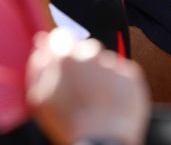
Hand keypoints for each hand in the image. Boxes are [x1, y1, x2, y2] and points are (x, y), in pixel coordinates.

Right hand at [27, 28, 149, 144]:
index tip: (60, 61)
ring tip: (94, 101)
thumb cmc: (68, 124)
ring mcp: (113, 64)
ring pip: (104, 62)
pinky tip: (109, 103)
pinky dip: (117, 85)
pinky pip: (122, 74)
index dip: (60, 49)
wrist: (101, 142)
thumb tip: (41, 47)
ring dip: (99, 75)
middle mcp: (91, 54)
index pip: (61, 37)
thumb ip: (38, 66)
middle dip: (81, 64)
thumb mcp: (38, 97)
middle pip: (84, 49)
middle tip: (78, 90)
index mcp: (65, 57)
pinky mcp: (132, 76)